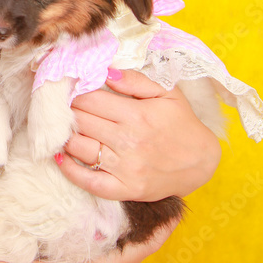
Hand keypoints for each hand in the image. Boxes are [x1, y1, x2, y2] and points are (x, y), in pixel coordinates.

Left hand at [56, 69, 221, 200]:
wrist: (202, 162)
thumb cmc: (182, 123)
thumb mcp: (167, 93)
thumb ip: (135, 80)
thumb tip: (105, 72)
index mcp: (137, 115)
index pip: (90, 100)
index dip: (75, 93)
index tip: (70, 90)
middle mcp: (128, 141)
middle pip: (81, 121)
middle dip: (68, 111)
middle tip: (62, 107)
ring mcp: (125, 168)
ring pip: (80, 148)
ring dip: (65, 136)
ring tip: (62, 127)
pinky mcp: (125, 189)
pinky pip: (89, 182)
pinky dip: (70, 170)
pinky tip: (61, 156)